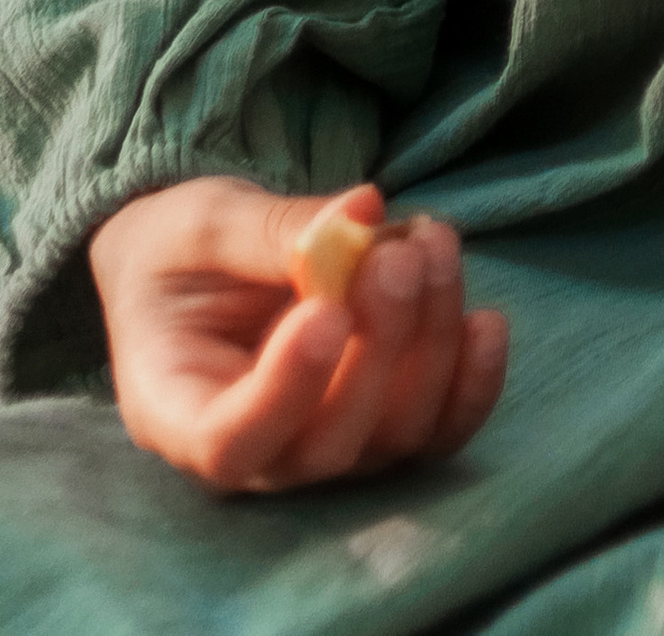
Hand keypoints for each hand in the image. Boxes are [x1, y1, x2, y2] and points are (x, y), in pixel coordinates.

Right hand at [91, 178, 507, 494]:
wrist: (197, 266)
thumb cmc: (179, 252)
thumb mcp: (203, 224)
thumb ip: (271, 229)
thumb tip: (363, 212)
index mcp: (177, 412)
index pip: (231, 444)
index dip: (287, 392)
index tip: (325, 311)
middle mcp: (256, 451)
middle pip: (329, 444)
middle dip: (380, 346)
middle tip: (398, 252)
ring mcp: (323, 444)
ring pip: (393, 435)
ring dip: (431, 341)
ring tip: (432, 241)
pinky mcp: (379, 421)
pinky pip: (435, 431)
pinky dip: (472, 384)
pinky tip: (486, 321)